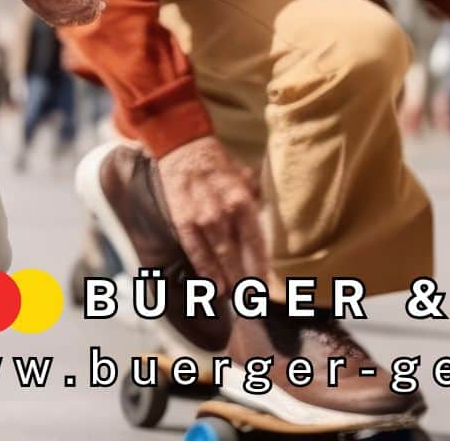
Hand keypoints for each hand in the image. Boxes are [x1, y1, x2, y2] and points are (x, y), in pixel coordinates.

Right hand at [155, 136, 268, 292]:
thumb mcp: (244, 177)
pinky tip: (212, 286)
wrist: (182, 148)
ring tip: (235, 298)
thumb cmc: (217, 165)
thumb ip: (255, 199)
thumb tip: (267, 217)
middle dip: (245, 279)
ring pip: (218, 256)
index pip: (255, 241)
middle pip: (237, 254)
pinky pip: (195, 251)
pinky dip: (205, 270)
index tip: (266, 286)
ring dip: (227, 279)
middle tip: (253, 301)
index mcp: (242, 201)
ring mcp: (202, 218)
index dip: (260, 266)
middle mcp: (224, 212)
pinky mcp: (183, 221)